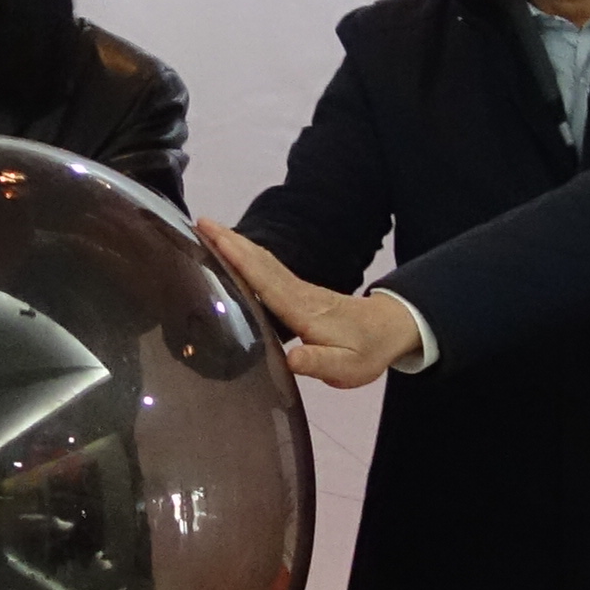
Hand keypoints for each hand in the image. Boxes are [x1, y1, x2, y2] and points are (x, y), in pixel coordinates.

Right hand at [201, 221, 422, 384]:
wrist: (390, 330)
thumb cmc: (367, 350)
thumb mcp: (348, 367)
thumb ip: (319, 363)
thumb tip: (291, 359)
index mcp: (302, 309)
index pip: (264, 278)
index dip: (237, 257)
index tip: (212, 235)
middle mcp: (296, 292)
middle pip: (259, 261)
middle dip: (229, 240)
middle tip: (199, 221)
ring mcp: (297, 289)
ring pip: (262, 262)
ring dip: (235, 244)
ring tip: (207, 230)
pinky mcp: (298, 292)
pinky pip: (267, 269)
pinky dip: (247, 257)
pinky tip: (233, 255)